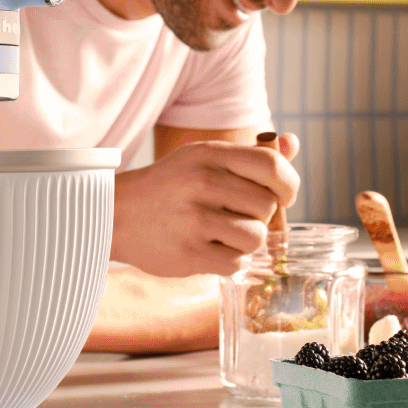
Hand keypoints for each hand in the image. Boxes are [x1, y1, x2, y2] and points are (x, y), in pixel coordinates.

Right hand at [109, 132, 296, 276]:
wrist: (116, 214)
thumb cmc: (169, 187)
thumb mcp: (203, 159)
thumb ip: (249, 155)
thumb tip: (292, 144)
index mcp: (209, 155)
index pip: (272, 166)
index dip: (288, 185)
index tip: (281, 197)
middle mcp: (201, 182)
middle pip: (267, 207)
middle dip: (260, 217)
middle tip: (236, 216)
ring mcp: (194, 219)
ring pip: (255, 238)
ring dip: (246, 241)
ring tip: (223, 235)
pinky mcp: (188, 252)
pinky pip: (236, 263)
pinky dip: (229, 261)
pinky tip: (209, 250)